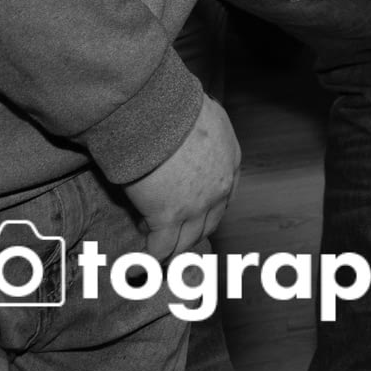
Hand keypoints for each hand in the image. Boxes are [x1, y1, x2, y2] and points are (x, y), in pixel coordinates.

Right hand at [123, 99, 239, 258]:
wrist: (159, 113)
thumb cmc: (176, 107)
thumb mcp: (206, 116)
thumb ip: (203, 133)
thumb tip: (188, 132)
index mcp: (230, 162)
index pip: (225, 198)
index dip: (208, 212)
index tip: (196, 219)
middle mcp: (219, 189)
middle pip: (208, 225)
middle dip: (190, 236)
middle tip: (174, 243)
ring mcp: (195, 206)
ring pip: (185, 242)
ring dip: (171, 251)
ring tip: (157, 258)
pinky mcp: (168, 217)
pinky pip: (159, 247)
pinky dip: (150, 257)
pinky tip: (139, 264)